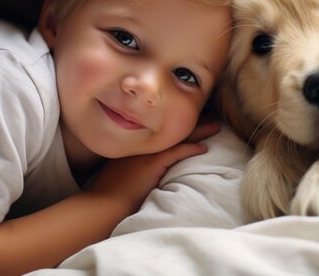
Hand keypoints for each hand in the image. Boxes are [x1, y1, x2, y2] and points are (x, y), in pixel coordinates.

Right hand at [89, 120, 219, 213]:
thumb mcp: (120, 172)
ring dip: (199, 131)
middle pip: (171, 128)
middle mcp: (141, 144)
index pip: (160, 128)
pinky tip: (204, 148)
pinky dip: (191, 149)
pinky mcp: (153, 163)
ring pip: (178, 136)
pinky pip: (177, 152)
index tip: (190, 117)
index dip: (176, 122)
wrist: (104, 202)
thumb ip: (132, 166)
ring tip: (215, 126)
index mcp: (135, 144)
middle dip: (192, 122)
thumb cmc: (109, 192)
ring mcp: (147, 152)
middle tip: (209, 115)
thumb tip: (144, 169)